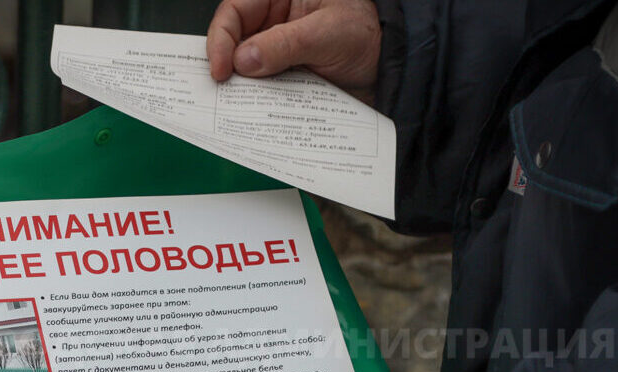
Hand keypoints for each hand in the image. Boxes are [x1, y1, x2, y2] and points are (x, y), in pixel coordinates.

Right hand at [206, 0, 380, 102]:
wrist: (396, 71)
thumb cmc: (371, 35)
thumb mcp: (329, 34)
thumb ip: (286, 44)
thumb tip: (244, 59)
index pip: (236, 11)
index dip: (221, 38)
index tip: (221, 68)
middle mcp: (275, 22)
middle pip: (233, 41)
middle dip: (225, 65)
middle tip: (222, 90)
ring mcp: (279, 52)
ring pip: (244, 69)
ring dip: (241, 88)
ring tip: (238, 105)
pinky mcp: (285, 78)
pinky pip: (262, 90)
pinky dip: (258, 102)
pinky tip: (257, 113)